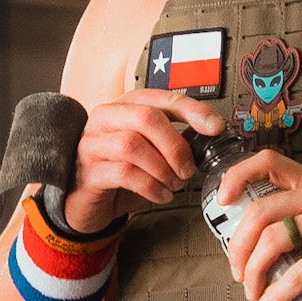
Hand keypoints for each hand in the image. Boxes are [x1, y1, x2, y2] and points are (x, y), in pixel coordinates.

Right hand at [65, 91, 224, 230]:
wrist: (86, 202)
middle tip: (188, 168)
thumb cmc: (120, 173)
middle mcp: (105, 119)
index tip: (215, 127)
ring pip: (132, 145)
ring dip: (162, 168)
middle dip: (175, 145)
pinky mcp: (88, 172)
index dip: (192, 110)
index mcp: (124, 106)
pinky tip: (160, 194)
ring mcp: (92, 144)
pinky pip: (123, 173)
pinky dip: (150, 186)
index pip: (162, 99)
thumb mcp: (150, 151)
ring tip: (174, 184)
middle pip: (146, 117)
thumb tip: (208, 131)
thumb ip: (174, 138)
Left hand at [217, 149, 301, 300]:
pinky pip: (296, 273)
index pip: (269, 161)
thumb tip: (251, 241)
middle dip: (239, 247)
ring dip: (254, 271)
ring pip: (272, 240)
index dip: (238, 176)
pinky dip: (278, 293)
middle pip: (259, 211)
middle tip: (237, 271)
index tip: (221, 201)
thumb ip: (300, 216)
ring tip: (253, 291)